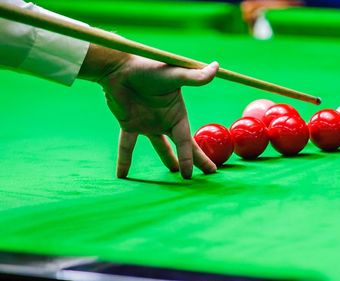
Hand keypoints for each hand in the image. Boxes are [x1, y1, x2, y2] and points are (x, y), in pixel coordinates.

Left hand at [79, 44, 217, 178]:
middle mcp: (164, 120)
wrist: (119, 67)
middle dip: (193, 160)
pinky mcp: (129, 124)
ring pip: (159, 146)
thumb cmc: (148, 68)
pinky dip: (124, 159)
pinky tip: (122, 174)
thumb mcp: (173, 74)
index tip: (205, 172)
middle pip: (181, 146)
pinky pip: (127, 145)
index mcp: (177, 113)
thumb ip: (194, 77)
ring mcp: (147, 123)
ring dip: (167, 158)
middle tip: (204, 174)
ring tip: (173, 170)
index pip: (187, 141)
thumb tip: (217, 67)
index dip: (194, 158)